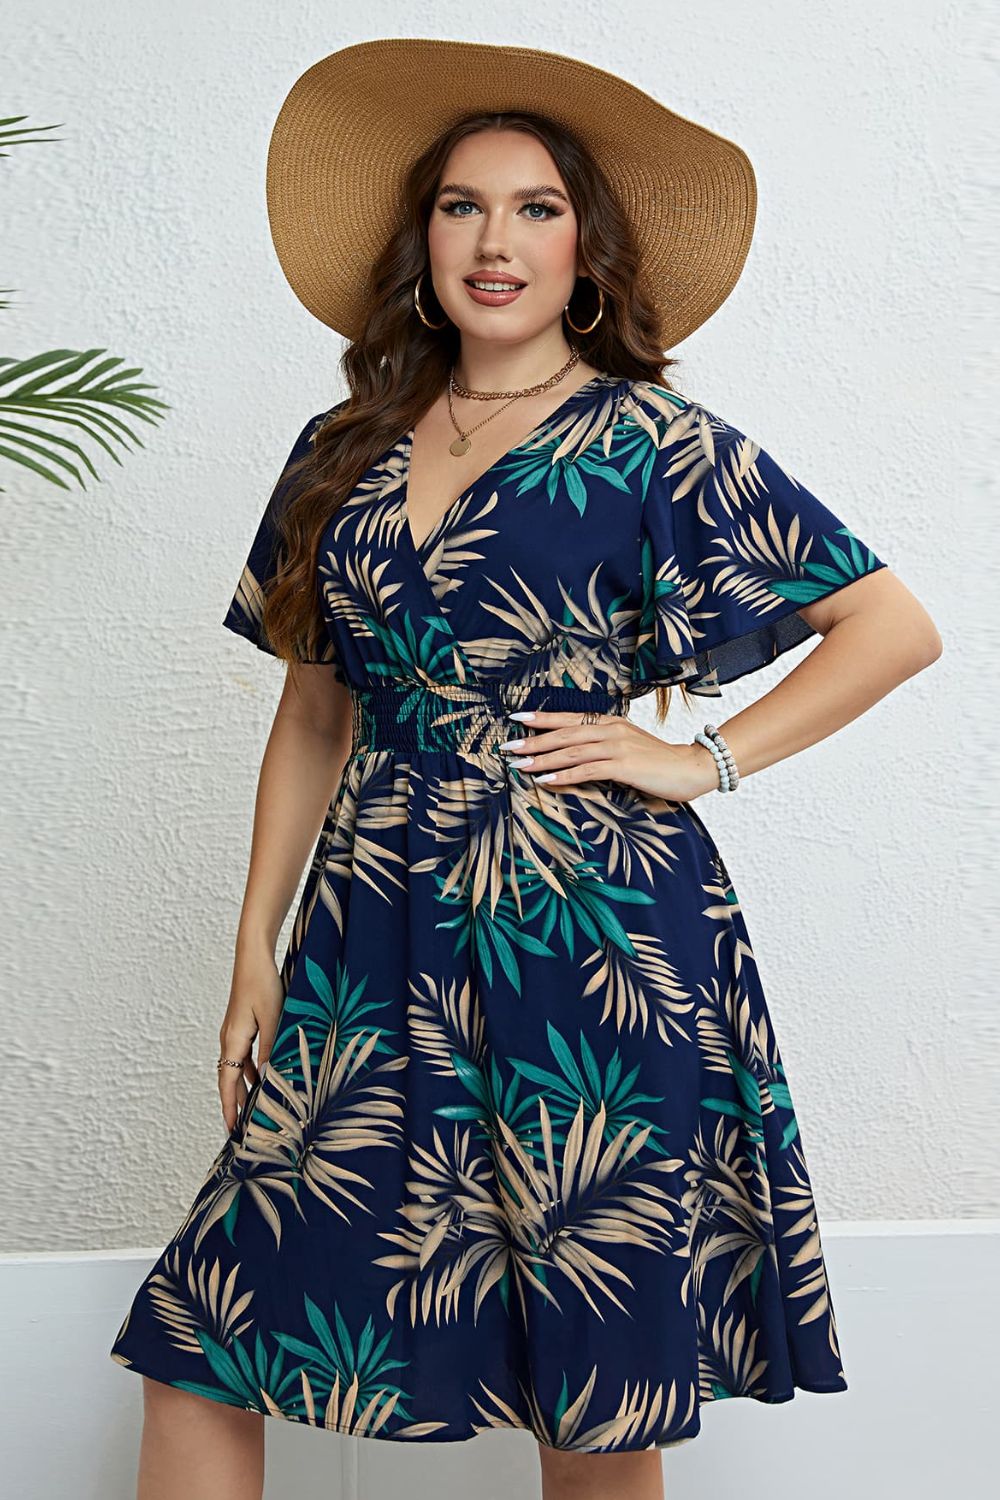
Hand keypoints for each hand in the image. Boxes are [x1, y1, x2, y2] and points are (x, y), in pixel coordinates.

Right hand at [218, 944, 284, 1133]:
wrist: (252, 956)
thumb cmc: (262, 984)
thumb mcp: (273, 1018)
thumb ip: (272, 1048)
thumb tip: (269, 1078)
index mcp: (233, 1040)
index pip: (227, 1082)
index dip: (229, 1107)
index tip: (231, 1129)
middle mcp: (229, 1039)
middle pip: (229, 1079)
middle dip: (235, 1103)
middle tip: (242, 1128)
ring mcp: (234, 1032)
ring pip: (236, 1068)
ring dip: (244, 1088)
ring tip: (254, 1109)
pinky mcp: (242, 1025)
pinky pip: (243, 1056)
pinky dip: (250, 1070)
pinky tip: (263, 1077)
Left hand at [498, 708, 720, 801]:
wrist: (692, 767)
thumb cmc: (658, 763)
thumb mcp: (628, 748)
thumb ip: (604, 748)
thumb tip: (576, 756)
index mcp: (610, 723)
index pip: (569, 719)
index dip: (542, 718)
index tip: (517, 718)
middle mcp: (611, 729)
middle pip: (564, 734)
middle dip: (533, 740)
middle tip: (507, 746)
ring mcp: (617, 746)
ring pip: (571, 751)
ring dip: (542, 759)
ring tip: (519, 765)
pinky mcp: (624, 764)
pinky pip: (587, 770)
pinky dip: (564, 775)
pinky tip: (545, 780)